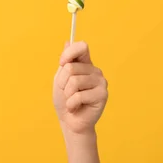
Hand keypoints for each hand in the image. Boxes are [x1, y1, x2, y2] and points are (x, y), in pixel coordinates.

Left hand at [53, 41, 107, 162]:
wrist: (70, 121)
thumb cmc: (64, 99)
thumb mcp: (60, 78)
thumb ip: (65, 61)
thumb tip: (67, 41)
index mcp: (85, 64)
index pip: (81, 47)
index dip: (68, 54)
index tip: (61, 63)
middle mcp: (95, 71)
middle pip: (71, 68)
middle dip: (62, 82)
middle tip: (67, 92)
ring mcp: (101, 82)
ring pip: (74, 81)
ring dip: (67, 94)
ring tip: (72, 100)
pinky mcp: (103, 95)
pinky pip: (78, 95)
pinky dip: (72, 103)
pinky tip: (76, 107)